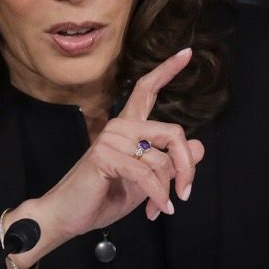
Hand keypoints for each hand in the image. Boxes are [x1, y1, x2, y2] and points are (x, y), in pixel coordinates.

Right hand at [7, 48, 205, 264]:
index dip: (167, 71)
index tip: (187, 52)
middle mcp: (120, 126)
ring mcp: (111, 139)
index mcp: (128, 128)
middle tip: (186, 192)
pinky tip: (157, 210)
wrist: (69, 216)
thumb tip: (199, 146)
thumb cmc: (103, 197)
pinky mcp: (105, 156)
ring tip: (162, 207)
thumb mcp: (147, 181)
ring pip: (162, 159)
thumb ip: (170, 163)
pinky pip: (147, 174)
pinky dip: (157, 195)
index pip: (147, 90)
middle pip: (173, 131)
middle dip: (186, 166)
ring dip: (168, 189)